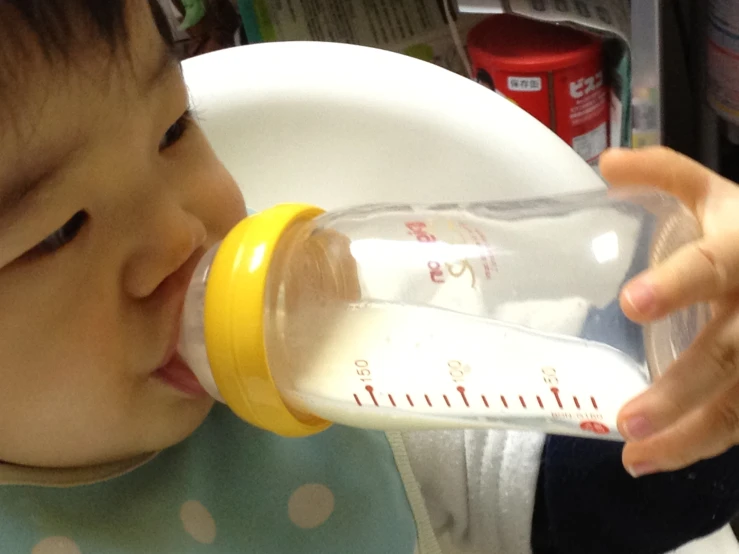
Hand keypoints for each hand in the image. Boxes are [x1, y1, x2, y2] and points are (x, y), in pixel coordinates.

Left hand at [599, 147, 738, 476]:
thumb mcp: (718, 194)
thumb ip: (664, 173)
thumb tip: (605, 163)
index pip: (710, 266)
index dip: (676, 285)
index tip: (632, 303)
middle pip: (727, 354)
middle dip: (678, 392)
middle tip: (626, 422)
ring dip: (690, 436)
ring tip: (635, 460)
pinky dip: (709, 441)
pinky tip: (668, 456)